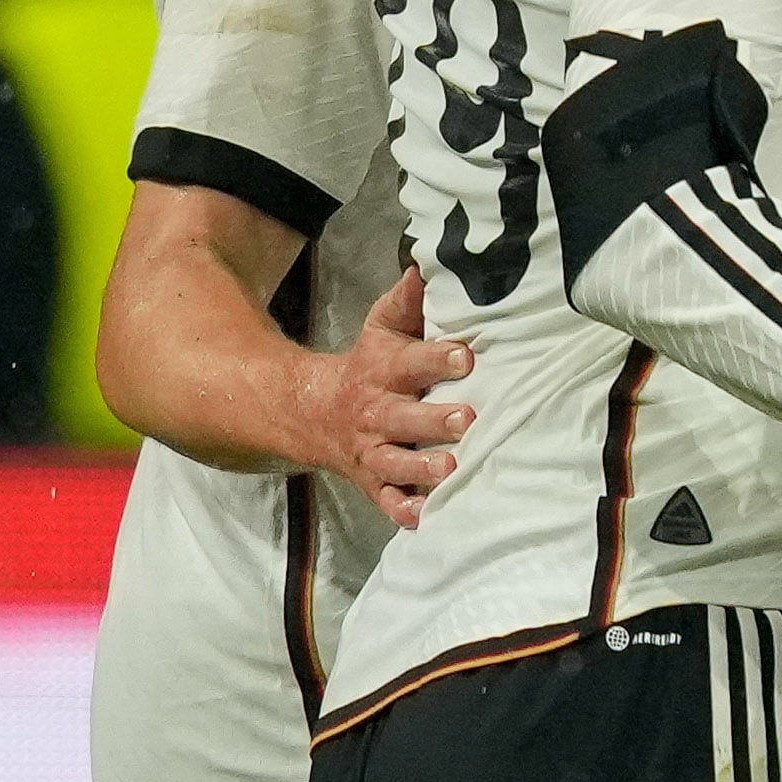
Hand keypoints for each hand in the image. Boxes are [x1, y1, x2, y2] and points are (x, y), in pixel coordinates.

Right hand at [308, 268, 474, 530]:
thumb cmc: (370, 365)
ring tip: (450, 469)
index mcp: (386, 371)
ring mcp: (374, 451)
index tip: (465, 355)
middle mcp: (379, 413)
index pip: (412, 362)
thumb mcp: (382, 329)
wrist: (314, 413)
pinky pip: (385, 501)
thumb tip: (427, 264)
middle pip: (405, 418)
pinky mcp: (374, 482)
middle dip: (434, 420)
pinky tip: (422, 517)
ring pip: (396, 464)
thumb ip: (408, 301)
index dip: (438, 358)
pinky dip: (402, 510)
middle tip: (466, 419)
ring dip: (421, 469)